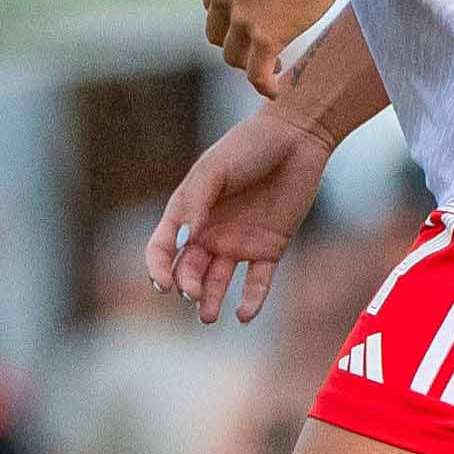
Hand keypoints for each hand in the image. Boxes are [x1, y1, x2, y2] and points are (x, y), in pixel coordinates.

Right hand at [148, 108, 336, 323]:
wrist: (296, 137)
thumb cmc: (248, 146)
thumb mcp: (215, 170)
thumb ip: (195, 204)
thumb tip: (182, 242)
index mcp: (189, 212)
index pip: (163, 248)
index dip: (157, 268)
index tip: (163, 284)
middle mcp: (210, 232)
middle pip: (189, 269)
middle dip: (187, 286)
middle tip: (192, 295)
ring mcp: (239, 242)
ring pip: (218, 281)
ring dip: (210, 300)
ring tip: (208, 317)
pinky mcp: (269, 248)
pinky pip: (257, 282)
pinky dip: (250, 300)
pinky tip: (243, 316)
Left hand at [202, 0, 349, 96]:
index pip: (212, 5)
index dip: (229, 18)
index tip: (248, 23)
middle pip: (217, 34)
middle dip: (236, 41)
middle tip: (259, 45)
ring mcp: (241, 18)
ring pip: (234, 57)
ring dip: (250, 63)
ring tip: (274, 64)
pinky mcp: (265, 38)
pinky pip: (257, 75)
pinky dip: (265, 85)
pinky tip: (275, 90)